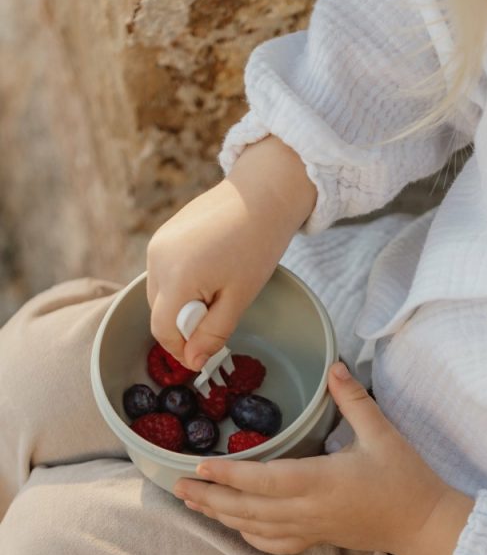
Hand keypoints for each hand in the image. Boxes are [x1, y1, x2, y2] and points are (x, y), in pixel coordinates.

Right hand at [146, 135, 316, 371]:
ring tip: (218, 293)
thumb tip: (193, 360)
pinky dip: (180, 286)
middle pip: (159, 313)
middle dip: (184, 327)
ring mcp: (157, 245)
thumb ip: (213, 332)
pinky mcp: (163, 235)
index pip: (163, 330)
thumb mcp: (239, 298)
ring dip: (182, 306)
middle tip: (219, 320)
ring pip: (160, 295)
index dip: (182, 350)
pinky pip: (163, 274)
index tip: (204, 358)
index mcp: (176, 277)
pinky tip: (210, 275)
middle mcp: (157, 259)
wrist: (262, 194)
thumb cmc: (257, 245)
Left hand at [173, 363, 474, 554]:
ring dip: (220, 516)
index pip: (264, 480)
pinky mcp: (317, 539)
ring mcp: (310, 528)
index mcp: (321, 482)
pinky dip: (248, 535)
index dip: (229, 474)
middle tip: (176, 485)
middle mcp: (308, 510)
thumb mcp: (382, 433)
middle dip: (209, 497)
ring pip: (254, 528)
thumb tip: (335, 367)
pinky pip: (274, 544)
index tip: (199, 465)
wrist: (423, 524)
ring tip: (192, 502)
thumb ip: (354, 400)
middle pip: (247, 508)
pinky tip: (234, 526)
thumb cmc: (406, 479)